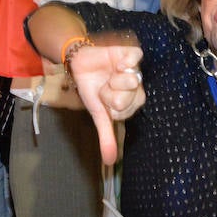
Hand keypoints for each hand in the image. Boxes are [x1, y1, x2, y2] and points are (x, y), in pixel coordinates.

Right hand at [67, 38, 144, 165]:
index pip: (126, 109)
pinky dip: (125, 61)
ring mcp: (135, 70)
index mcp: (131, 103)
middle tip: (105, 85)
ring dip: (114, 77)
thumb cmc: (91, 89)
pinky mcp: (131, 54)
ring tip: (109, 73)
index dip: (110, 103)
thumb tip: (109, 162)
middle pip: (131, 95)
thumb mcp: (98, 114)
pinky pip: (136, 57)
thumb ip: (106, 136)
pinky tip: (117, 63)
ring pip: (133, 79)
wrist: (80, 64)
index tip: (103, 98)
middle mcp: (136, 87)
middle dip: (111, 91)